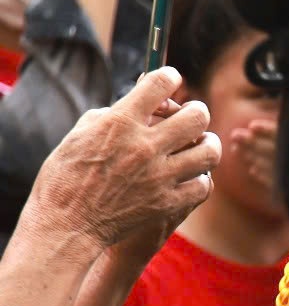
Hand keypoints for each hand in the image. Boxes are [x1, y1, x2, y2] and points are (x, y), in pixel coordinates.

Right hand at [30, 69, 219, 250]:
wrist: (63, 228)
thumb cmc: (63, 181)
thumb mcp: (77, 137)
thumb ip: (109, 116)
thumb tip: (134, 103)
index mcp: (119, 124)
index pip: (160, 83)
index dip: (169, 77)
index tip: (170, 80)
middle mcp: (144, 146)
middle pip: (197, 115)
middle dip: (196, 111)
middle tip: (190, 117)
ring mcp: (159, 176)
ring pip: (209, 150)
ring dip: (207, 145)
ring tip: (199, 146)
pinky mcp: (167, 203)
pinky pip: (204, 184)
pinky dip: (199, 179)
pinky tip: (189, 177)